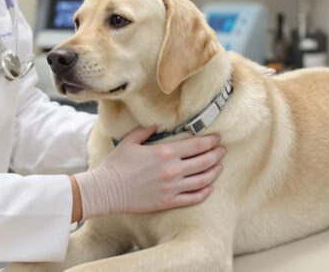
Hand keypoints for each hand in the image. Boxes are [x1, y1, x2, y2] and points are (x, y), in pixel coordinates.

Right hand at [74, 126, 224, 218]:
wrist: (107, 190)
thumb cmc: (116, 164)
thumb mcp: (130, 141)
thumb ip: (146, 131)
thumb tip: (158, 125)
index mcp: (164, 152)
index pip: (196, 146)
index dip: (210, 142)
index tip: (217, 139)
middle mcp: (172, 170)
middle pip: (204, 162)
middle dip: (217, 155)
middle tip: (222, 151)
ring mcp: (172, 188)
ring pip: (203, 180)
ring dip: (215, 172)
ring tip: (220, 167)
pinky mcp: (168, 202)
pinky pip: (193, 198)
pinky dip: (205, 191)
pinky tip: (209, 186)